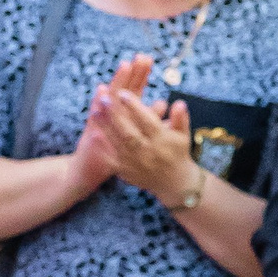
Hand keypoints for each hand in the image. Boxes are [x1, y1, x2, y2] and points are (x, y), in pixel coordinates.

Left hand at [80, 57, 200, 199]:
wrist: (174, 184)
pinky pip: (112, 160)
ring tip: (95, 110)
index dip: (134, 107)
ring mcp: (136, 164)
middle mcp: (148, 153)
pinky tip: (94, 135)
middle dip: (116, 115)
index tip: (123, 93)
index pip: (147, 121)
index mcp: (162, 141)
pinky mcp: (127, 172)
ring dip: (105, 127)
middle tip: (104, 98)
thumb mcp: (184, 136)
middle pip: (129, 132)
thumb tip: (179, 103)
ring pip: (118, 143)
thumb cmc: (178, 153)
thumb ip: (180, 119)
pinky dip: (103, 149)